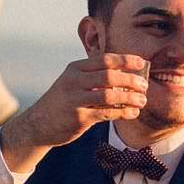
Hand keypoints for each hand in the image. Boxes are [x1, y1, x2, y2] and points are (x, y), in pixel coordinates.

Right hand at [0, 53, 148, 176]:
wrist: (38, 123)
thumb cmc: (63, 101)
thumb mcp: (73, 82)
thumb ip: (95, 77)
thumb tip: (127, 75)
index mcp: (75, 68)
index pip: (105, 60)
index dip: (126, 60)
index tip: (142, 63)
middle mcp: (74, 81)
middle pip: (109, 76)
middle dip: (131, 80)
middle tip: (144, 85)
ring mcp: (75, 99)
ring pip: (109, 95)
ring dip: (130, 98)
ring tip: (142, 101)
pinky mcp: (78, 117)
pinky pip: (106, 113)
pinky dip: (123, 112)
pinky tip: (132, 113)